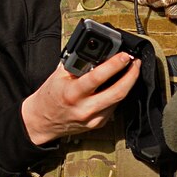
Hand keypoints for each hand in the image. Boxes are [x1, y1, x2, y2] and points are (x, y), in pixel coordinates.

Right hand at [21, 51, 141, 147]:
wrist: (41, 121)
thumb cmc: (50, 96)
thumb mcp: (59, 75)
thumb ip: (78, 64)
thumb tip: (98, 52)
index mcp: (72, 94)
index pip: (97, 78)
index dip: (114, 65)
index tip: (124, 56)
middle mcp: (84, 108)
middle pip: (117, 93)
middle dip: (131, 75)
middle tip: (135, 63)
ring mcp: (93, 119)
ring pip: (119, 100)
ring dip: (128, 84)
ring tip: (130, 70)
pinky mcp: (97, 124)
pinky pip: (114, 107)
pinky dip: (118, 94)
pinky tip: (118, 85)